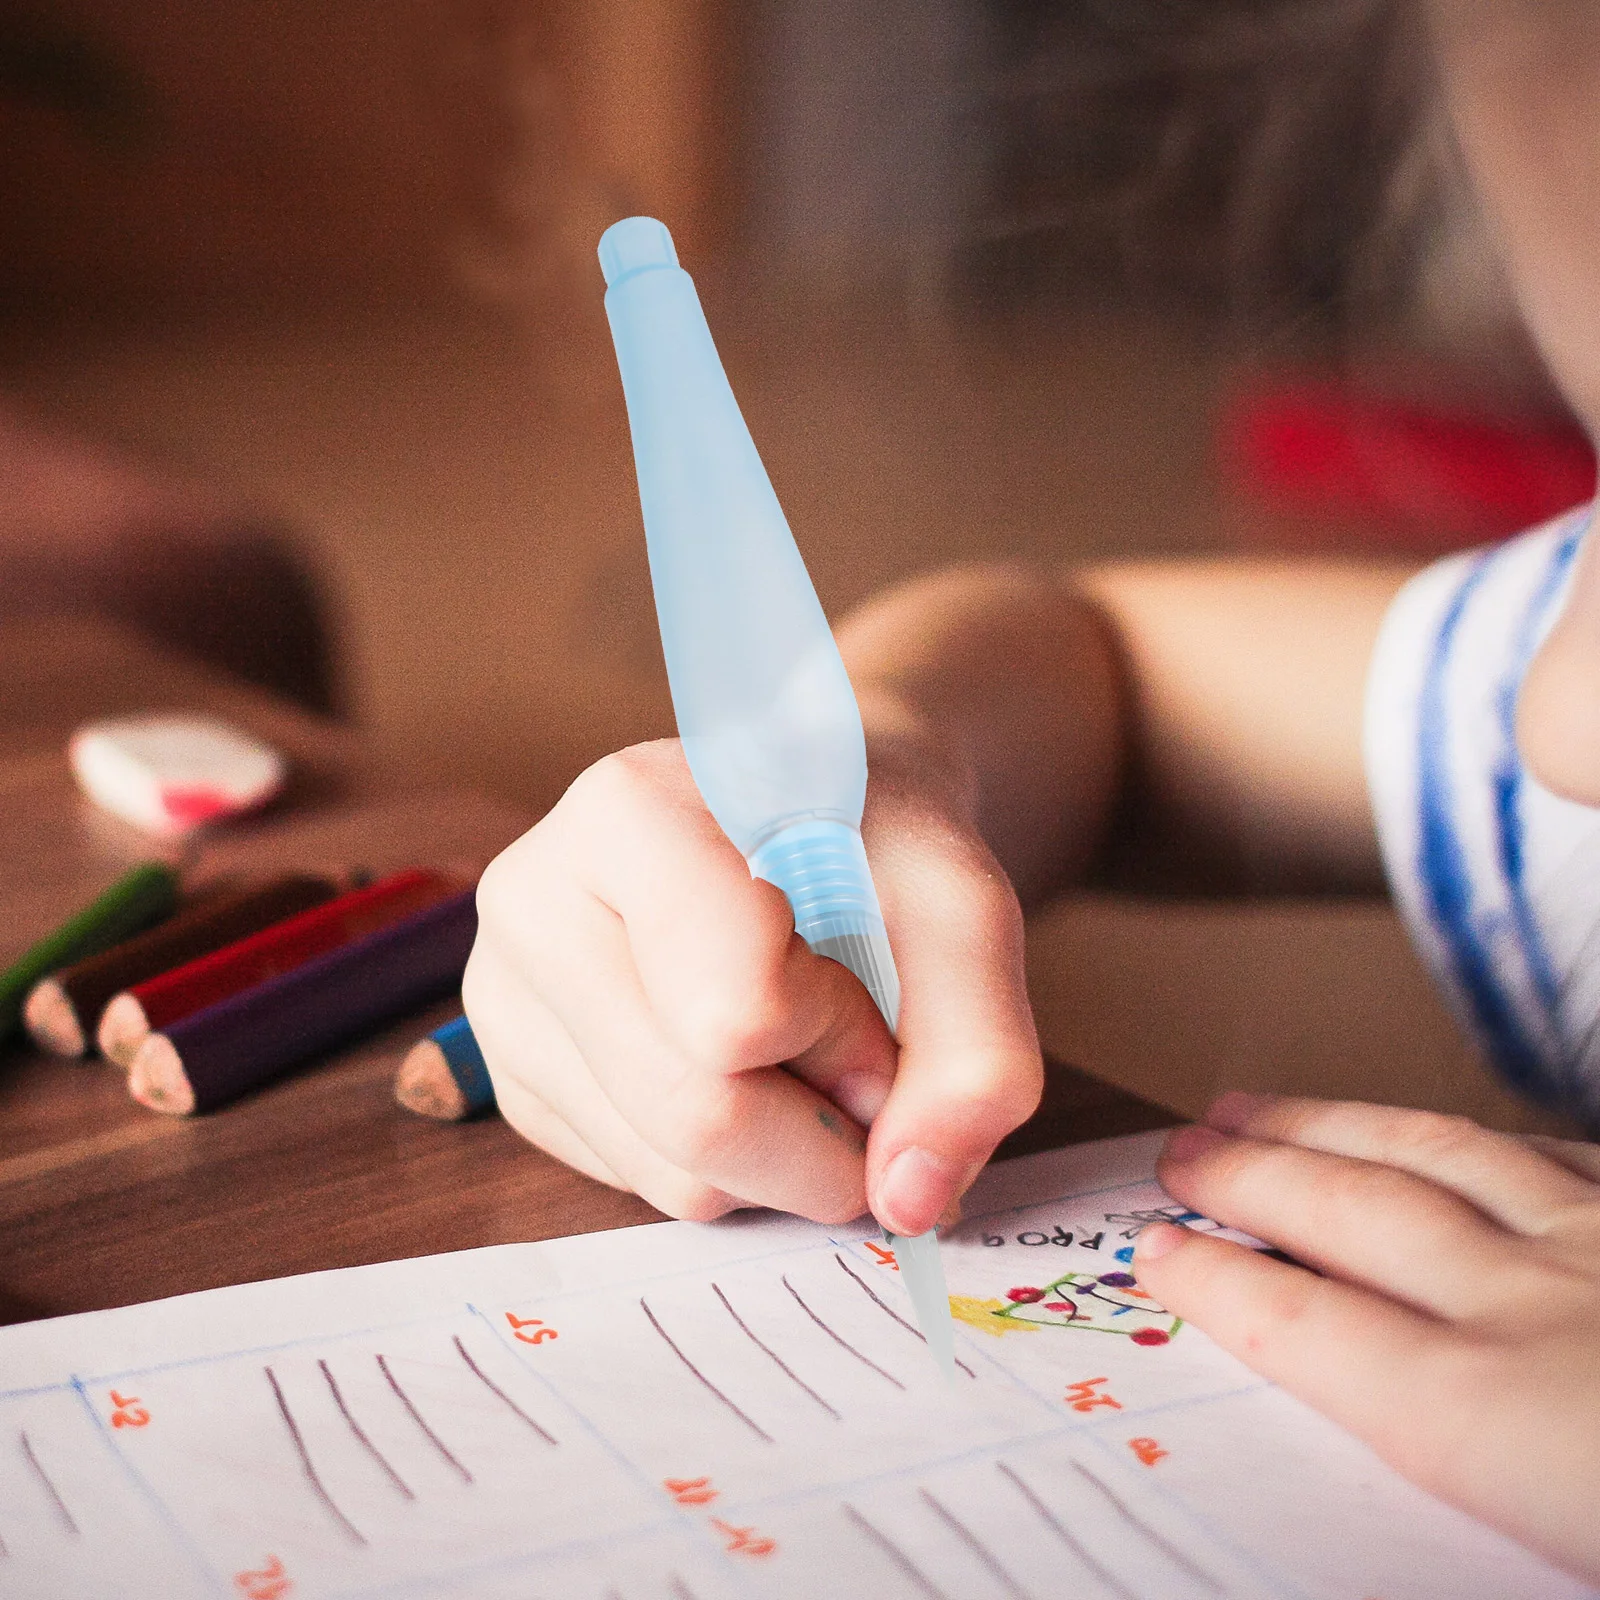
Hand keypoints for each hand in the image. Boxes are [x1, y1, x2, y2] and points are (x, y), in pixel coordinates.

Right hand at [463, 737, 1041, 1230]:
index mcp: (629, 814)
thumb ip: (977, 1050)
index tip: (876, 988)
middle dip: (825, 1130)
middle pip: (696, 1114)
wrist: (816, 825)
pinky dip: (731, 1164)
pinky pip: (640, 1187)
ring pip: (671, 1173)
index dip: (846, 1037)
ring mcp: (507, 995)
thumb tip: (909, 1199)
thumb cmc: (878, 847)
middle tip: (868, 1066)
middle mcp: (536, 900)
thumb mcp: (965, 908)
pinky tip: (741, 1070)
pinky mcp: (515, 1077)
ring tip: (800, 1049)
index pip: (737, 1014)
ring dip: (784, 1153)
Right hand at [1133, 1094, 1599, 1582]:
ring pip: (1438, 1151)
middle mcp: (1533, 1303)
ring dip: (1329, 1123)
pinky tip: (1443, 1134)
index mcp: (1494, 1418)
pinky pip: (1551, 1149)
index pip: (1305, 1326)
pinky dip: (1472, 1137)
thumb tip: (1372, 1429)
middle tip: (1179, 1150)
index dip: (1213, 1283)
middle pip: (1349, 1210)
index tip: (1154, 1250)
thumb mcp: (1553, 1564)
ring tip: (1257, 1108)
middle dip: (1247, 1175)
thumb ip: (1444, 1462)